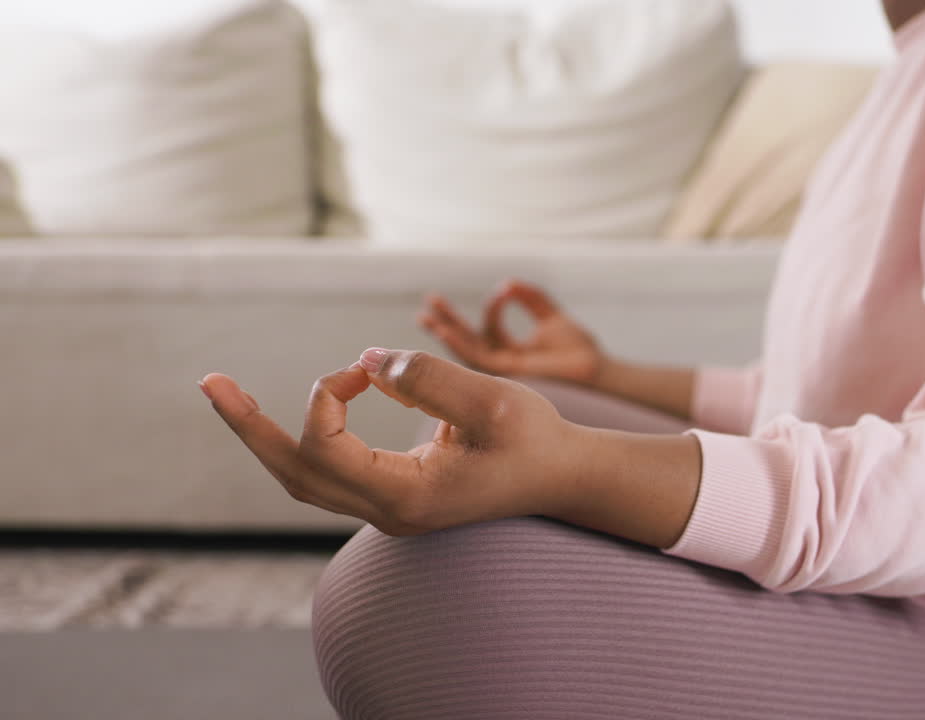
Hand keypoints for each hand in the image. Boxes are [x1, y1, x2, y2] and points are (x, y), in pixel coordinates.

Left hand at [199, 348, 582, 536]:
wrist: (565, 479)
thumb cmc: (536, 441)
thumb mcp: (495, 403)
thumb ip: (430, 379)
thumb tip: (369, 361)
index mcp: (406, 497)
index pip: (325, 450)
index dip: (327, 397)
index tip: (364, 367)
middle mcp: (388, 511)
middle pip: (295, 475)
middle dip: (250, 427)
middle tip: (209, 383)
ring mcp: (390, 507)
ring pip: (308, 478)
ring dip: (270, 435)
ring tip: (232, 397)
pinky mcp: (397, 494)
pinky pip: (334, 469)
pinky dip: (312, 435)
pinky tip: (323, 400)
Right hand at [418, 279, 604, 385]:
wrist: (595, 368)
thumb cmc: (579, 348)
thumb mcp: (552, 316)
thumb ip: (531, 297)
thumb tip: (507, 282)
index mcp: (512, 350)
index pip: (489, 328)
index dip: (493, 306)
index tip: (506, 290)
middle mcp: (503, 362)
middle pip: (468, 341)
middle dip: (448, 322)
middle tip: (428, 303)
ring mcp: (503, 370)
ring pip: (466, 353)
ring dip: (446, 334)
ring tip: (427, 318)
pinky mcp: (506, 374)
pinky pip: (476, 361)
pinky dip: (460, 345)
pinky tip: (446, 332)